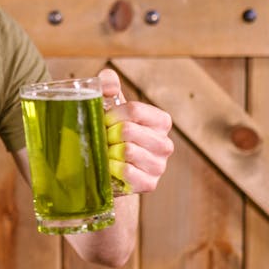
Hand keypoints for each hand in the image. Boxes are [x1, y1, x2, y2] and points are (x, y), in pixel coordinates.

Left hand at [98, 68, 173, 194]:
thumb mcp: (108, 104)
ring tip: (105, 153)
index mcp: (161, 121)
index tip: (103, 121)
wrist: (105, 168)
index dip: (112, 114)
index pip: (134, 110)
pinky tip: (109, 168)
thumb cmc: (108, 131)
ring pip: (127, 151)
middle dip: (108, 134)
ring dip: (108, 151)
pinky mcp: (149, 184)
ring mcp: (159, 166)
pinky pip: (126, 172)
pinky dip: (111, 168)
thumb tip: (110, 84)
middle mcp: (165, 144)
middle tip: (103, 139)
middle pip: (128, 130)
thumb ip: (108, 84)